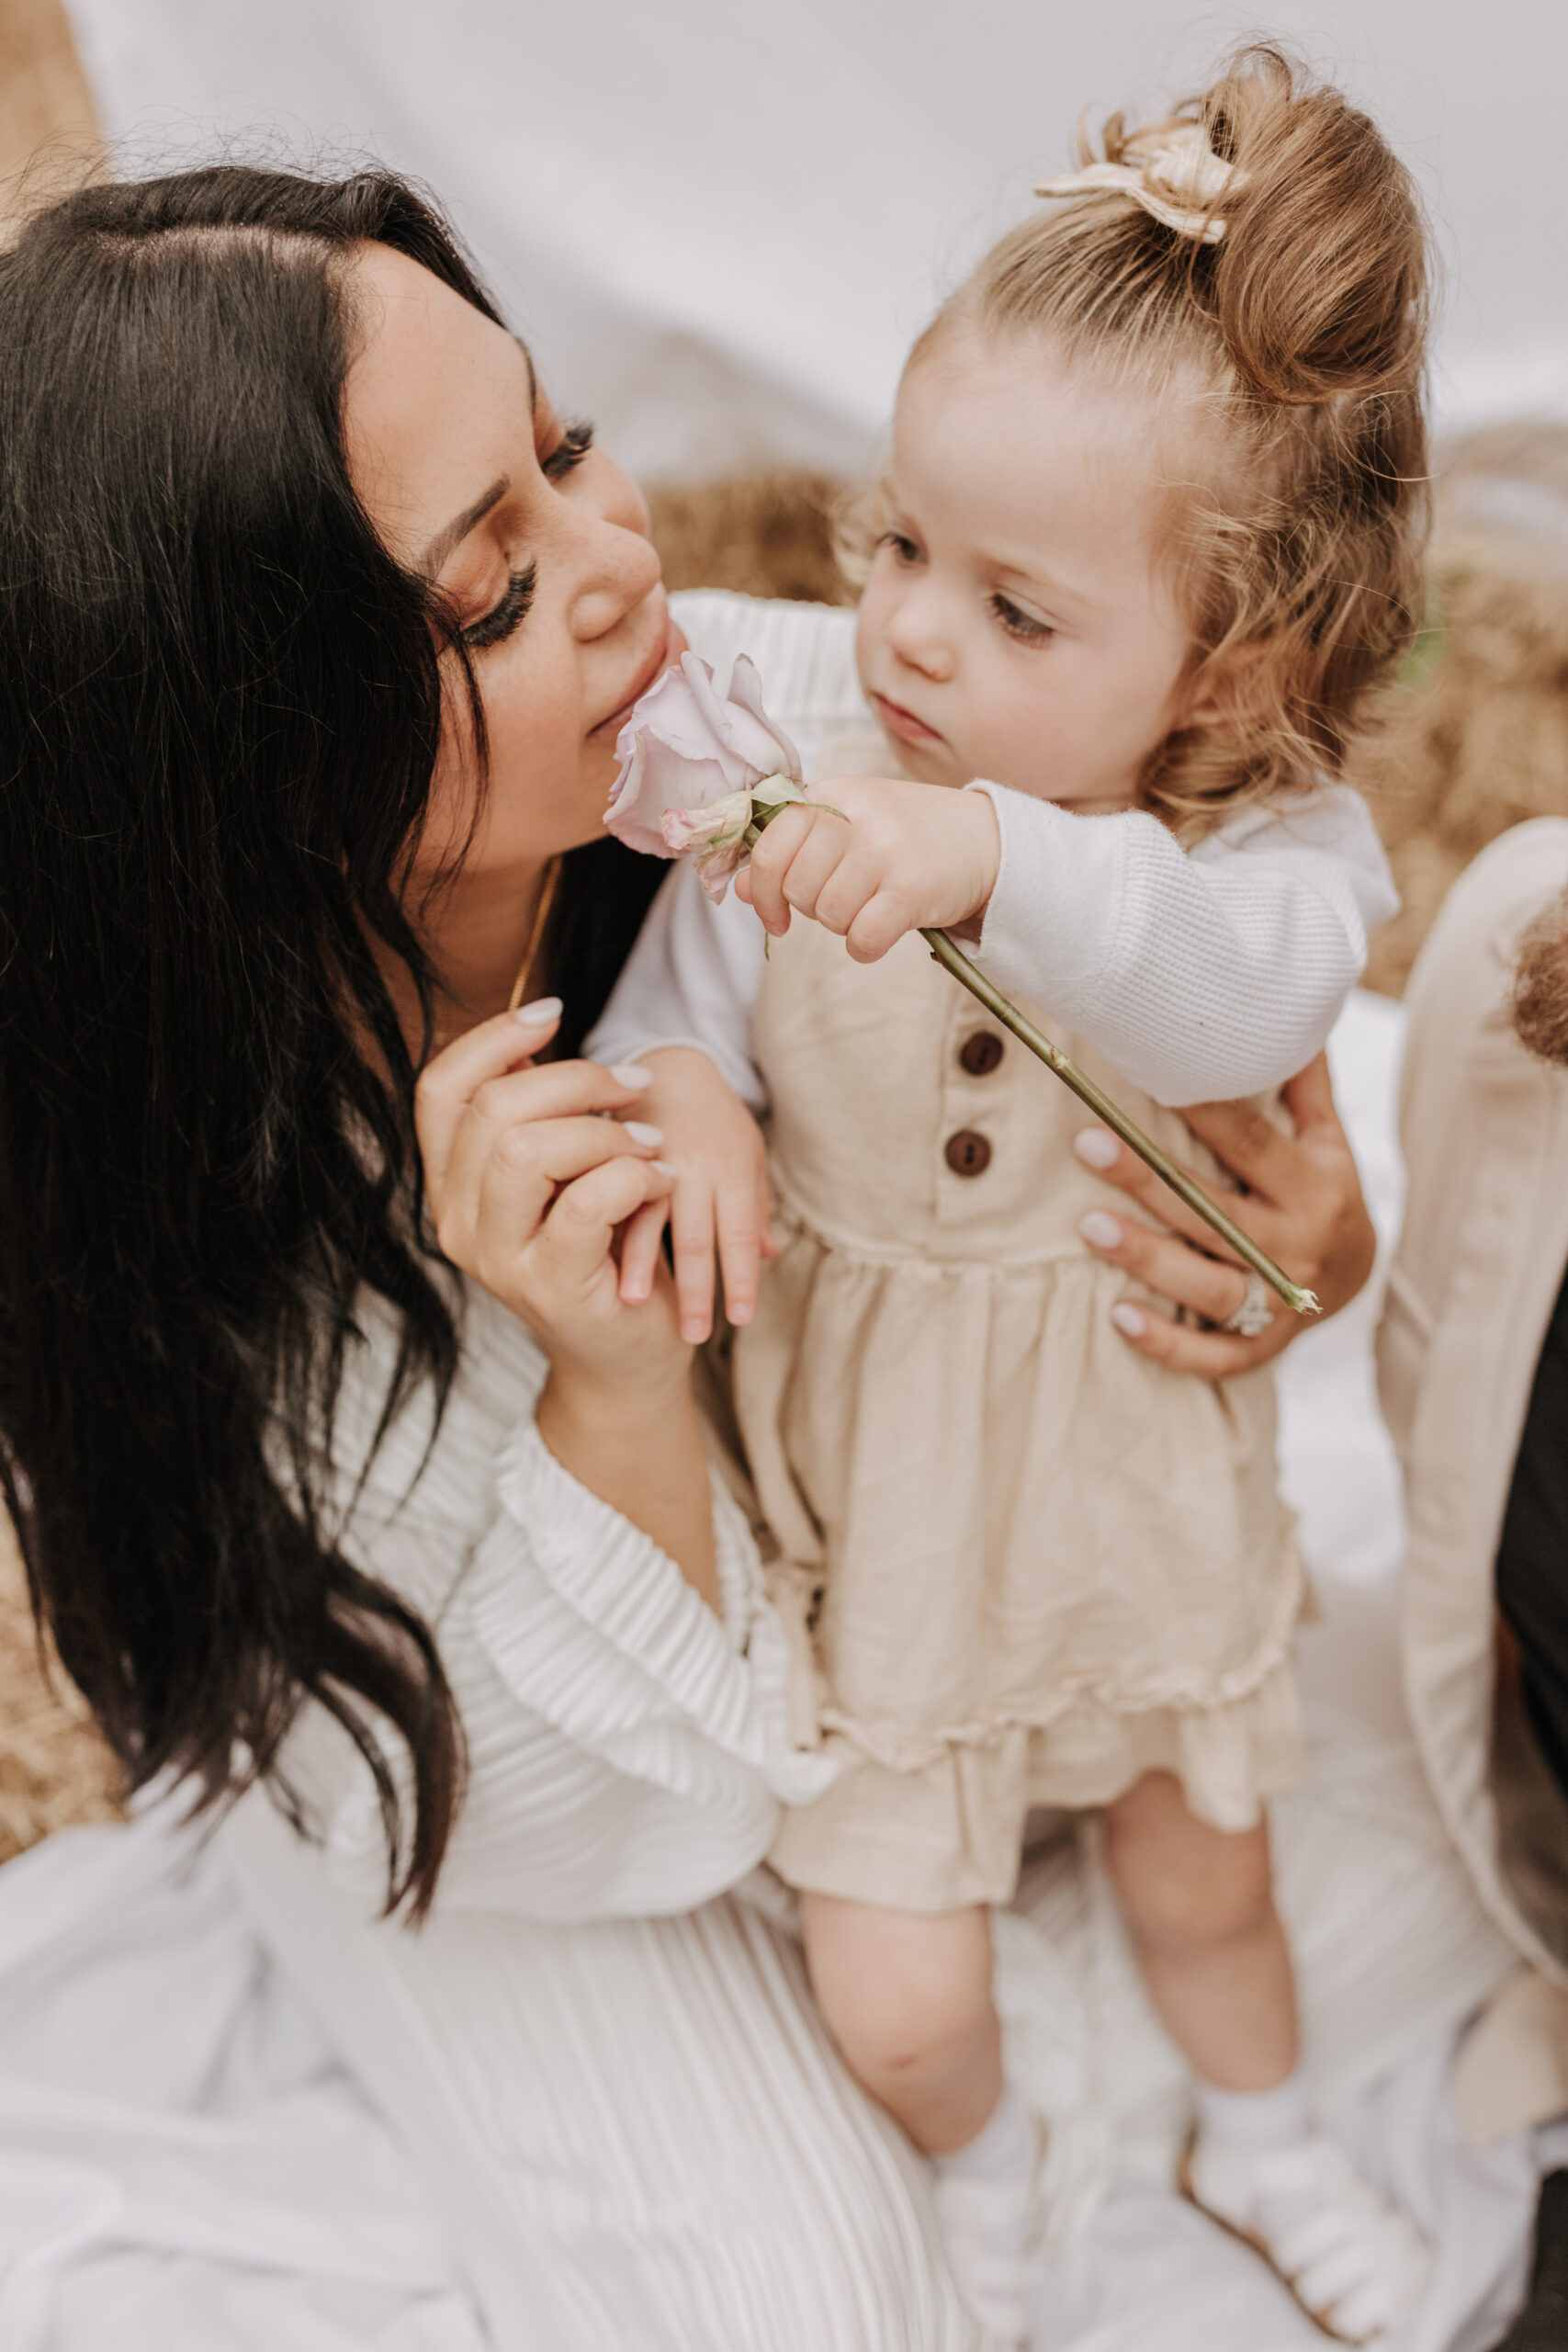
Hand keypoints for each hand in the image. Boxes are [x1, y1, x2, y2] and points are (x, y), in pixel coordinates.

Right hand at [414, 999, 681, 1394]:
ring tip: (649, 1143)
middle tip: (635, 1087)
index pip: (438, 1089)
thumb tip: (532, 1036)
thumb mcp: (559, 1176)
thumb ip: (536, 1119)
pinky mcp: (551, 1286)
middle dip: (576, 1081)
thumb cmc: (600, 1255)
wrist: (626, 1359)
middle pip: (491, 1111)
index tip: (556, 1014)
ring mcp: (498, 1259)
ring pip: (526, 1151)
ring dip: (605, 1132)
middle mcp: (457, 1223)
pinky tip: (661, 1180)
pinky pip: (587, 1201)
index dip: (492, 1039)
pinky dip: (634, 1176)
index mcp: (448, 1185)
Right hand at [615, 1045, 773, 1344]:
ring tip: (637, 1307)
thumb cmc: (718, 1120)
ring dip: (644, 1265)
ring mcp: (654, 1159)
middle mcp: (695, 1167)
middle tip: (692, 1336)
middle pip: (697, 1236)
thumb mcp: (748, 1156)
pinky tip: (598, 1259)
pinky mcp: (619, 1152)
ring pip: (649, 1218)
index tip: (740, 1320)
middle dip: (695, 1289)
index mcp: (733, 1170)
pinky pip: (613, 1194)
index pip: (737, 1234)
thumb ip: (755, 1207)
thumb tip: (767, 1256)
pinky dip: (609, 1228)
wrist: (675, 1066)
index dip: (739, 1279)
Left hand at [735, 775, 999, 961]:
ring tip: (870, 906)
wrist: (984, 837)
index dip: (763, 891)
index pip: (769, 847)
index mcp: (833, 795)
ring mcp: (886, 850)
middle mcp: (857, 816)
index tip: (775, 915)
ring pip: (828, 915)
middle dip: (812, 908)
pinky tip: (880, 931)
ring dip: (843, 925)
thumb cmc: (905, 834)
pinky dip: (865, 946)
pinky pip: (862, 938)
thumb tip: (740, 889)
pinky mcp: (913, 887)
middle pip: (798, 888)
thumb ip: (793, 850)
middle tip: (843, 900)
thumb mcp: (847, 826)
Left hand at [1072, 1053, 1375, 1375]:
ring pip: (1211, 1285)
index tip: (1149, 1075)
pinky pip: (1217, 1354)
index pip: (1251, 1145)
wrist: (1361, 1278)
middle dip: (1150, 1180)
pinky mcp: (1267, 1347)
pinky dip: (1169, 1343)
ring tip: (1088, 1226)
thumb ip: (1302, 1083)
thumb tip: (1284, 1005)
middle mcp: (1300, 1243)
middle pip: (1218, 1214)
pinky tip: (1119, 1317)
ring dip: (1148, 1258)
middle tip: (1087, 1145)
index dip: (1203, 1112)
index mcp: (1316, 1183)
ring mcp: (1284, 1300)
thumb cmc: (1323, 1189)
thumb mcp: (1327, 1137)